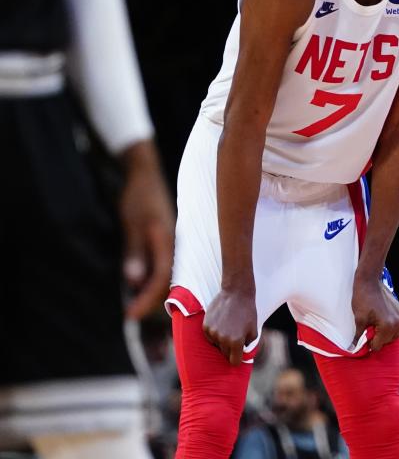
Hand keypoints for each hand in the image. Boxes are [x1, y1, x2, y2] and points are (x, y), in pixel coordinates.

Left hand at [118, 141, 174, 318]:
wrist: (145, 176)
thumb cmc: (139, 198)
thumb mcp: (133, 224)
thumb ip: (135, 252)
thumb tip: (134, 281)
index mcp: (170, 243)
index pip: (161, 280)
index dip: (146, 299)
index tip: (130, 315)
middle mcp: (177, 246)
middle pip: (168, 282)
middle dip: (150, 300)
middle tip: (131, 313)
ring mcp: (173, 243)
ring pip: (167, 274)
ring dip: (151, 289)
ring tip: (135, 303)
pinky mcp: (167, 240)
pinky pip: (164, 264)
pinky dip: (152, 277)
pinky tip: (141, 282)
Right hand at [202, 288, 257, 364]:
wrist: (236, 293)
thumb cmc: (247, 311)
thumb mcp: (254, 329)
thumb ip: (249, 344)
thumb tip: (242, 353)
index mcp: (236, 342)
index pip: (234, 361)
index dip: (237, 358)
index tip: (238, 355)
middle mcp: (223, 339)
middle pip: (225, 354)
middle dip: (230, 348)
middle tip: (235, 336)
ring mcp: (213, 333)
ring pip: (217, 345)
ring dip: (222, 340)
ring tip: (228, 327)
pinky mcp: (205, 326)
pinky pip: (209, 337)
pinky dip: (214, 334)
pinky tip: (221, 323)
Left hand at [352, 275, 398, 351]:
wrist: (369, 281)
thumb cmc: (362, 299)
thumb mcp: (359, 319)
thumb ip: (358, 336)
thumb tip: (353, 349)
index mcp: (387, 325)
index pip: (378, 345)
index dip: (369, 344)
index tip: (364, 338)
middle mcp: (397, 322)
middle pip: (388, 341)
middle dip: (379, 339)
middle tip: (369, 332)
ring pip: (395, 334)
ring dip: (386, 334)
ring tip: (376, 327)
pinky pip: (398, 324)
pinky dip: (391, 326)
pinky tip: (383, 321)